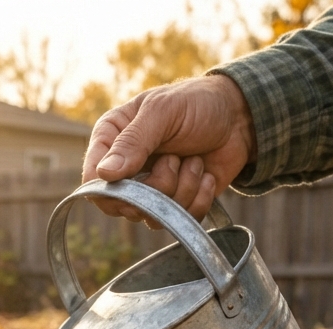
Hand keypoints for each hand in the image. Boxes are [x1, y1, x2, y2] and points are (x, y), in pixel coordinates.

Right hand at [82, 74, 256, 224]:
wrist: (240, 118)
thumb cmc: (197, 104)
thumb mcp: (163, 112)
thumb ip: (133, 141)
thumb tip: (104, 174)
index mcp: (112, 139)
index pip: (93, 181)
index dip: (110, 188)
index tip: (133, 179)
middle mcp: (126, 169)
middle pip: (124, 205)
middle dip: (158, 185)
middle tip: (174, 157)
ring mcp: (151, 190)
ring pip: (153, 216)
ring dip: (182, 188)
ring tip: (193, 159)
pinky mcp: (175, 205)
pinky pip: (179, 220)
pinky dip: (198, 198)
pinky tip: (204, 174)